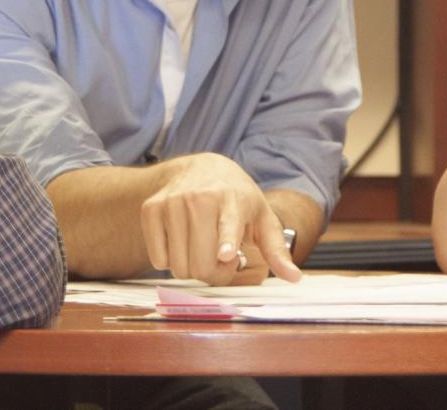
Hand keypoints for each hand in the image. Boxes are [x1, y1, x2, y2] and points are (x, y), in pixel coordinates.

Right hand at [141, 153, 300, 285]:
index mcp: (233, 199)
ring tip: (204, 249)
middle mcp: (200, 198)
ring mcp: (172, 203)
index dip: (227, 240)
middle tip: (222, 261)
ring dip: (192, 268)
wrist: (199, 168)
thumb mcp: (261, 217)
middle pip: (201, 263)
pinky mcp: (151, 209)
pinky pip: (158, 259)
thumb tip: (295, 279)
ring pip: (178, 266)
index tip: (226, 252)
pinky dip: (170, 261)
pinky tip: (183, 243)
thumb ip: (276, 250)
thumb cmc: (236, 199)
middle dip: (213, 274)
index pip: (228, 223)